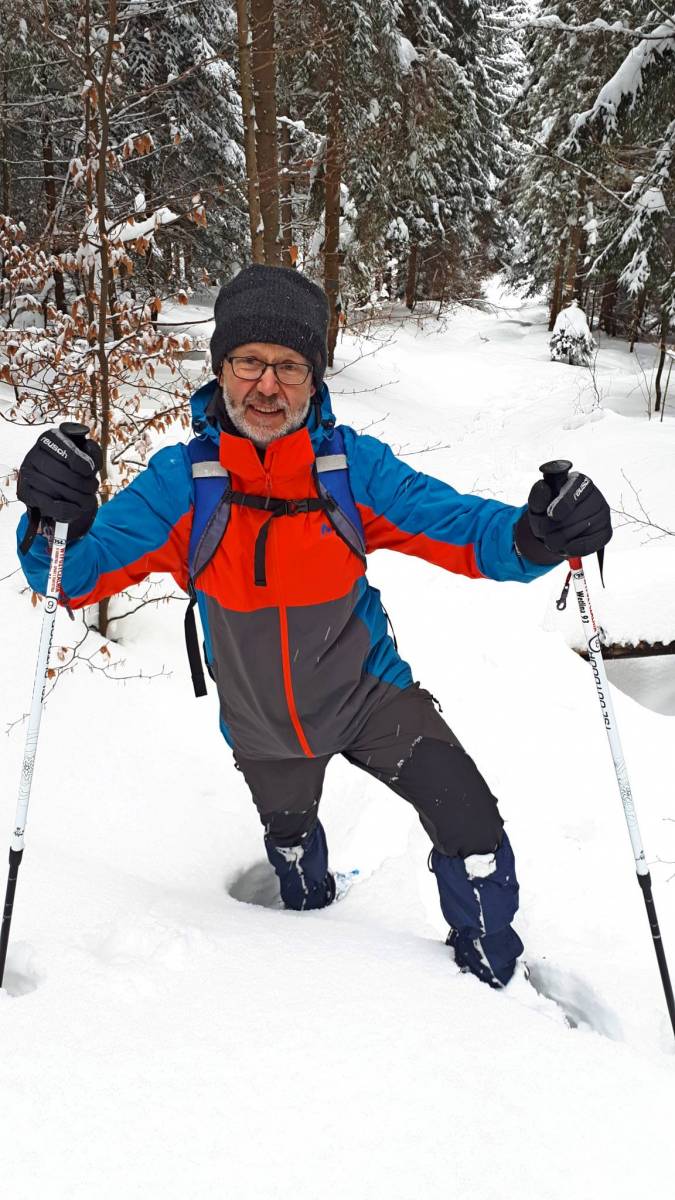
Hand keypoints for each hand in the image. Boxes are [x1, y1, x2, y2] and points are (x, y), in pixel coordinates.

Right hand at [17, 426, 101, 541]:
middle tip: (93, 487)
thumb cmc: (76, 467)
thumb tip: (89, 453)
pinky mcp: (26, 494)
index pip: (62, 448)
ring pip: (55, 490)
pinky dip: (68, 509)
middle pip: (59, 471)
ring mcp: (27, 475)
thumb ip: (92, 451)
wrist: (61, 487)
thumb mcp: (87, 455)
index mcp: (49, 439)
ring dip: (78, 498)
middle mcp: (34, 454)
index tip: (90, 470)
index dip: (79, 461)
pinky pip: (49, 505)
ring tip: (88, 498)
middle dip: (82, 483)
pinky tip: (77, 508)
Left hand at [515, 471, 611, 562]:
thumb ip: (538, 496)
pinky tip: (565, 547)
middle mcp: (596, 495)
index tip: (552, 515)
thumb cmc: (548, 512)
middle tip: (543, 532)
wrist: (557, 528)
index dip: (563, 505)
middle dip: (553, 528)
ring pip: (581, 531)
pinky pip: (590, 545)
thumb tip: (542, 485)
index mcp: (579, 481)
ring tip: (551, 539)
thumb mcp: (538, 504)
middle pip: (576, 515)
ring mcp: (603, 514)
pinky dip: (573, 549)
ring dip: (559, 540)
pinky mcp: (606, 532)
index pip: (576, 491)